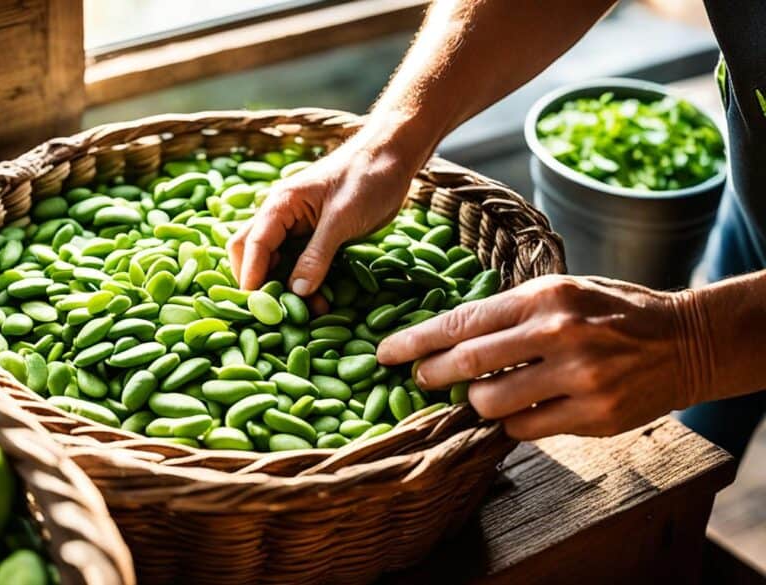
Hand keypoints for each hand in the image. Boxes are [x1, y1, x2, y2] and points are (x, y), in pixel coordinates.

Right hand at [227, 130, 419, 294]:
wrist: (394, 155)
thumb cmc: (368, 177)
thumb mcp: (343, 218)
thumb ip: (317, 255)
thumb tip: (296, 291)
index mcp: (280, 204)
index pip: (252, 246)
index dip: (251, 278)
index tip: (255, 310)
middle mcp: (280, 215)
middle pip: (252, 254)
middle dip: (260, 284)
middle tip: (276, 315)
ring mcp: (296, 225)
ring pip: (276, 262)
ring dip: (286, 287)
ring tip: (309, 313)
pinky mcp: (314, 235)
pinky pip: (299, 262)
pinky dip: (304, 282)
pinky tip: (320, 300)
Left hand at [377, 275, 710, 439]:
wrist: (684, 341)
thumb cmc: (611, 312)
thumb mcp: (560, 292)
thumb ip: (509, 314)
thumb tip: (448, 341)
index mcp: (543, 297)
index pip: (462, 321)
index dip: (416, 340)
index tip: (385, 354)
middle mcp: (556, 333)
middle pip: (468, 363)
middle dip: (432, 375)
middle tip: (419, 380)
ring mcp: (576, 377)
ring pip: (491, 403)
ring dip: (475, 403)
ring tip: (481, 395)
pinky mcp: (592, 415)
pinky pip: (524, 429)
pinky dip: (511, 423)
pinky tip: (520, 410)